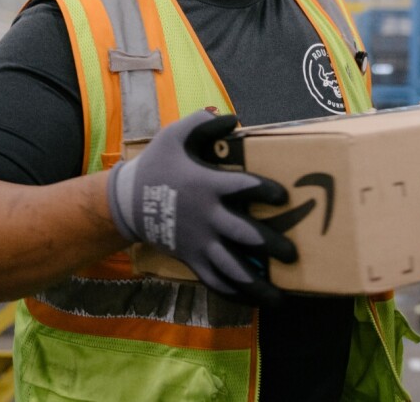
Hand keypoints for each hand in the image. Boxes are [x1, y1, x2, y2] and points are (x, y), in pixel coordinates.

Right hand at [107, 110, 296, 304]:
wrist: (127, 201)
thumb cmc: (157, 165)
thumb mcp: (174, 135)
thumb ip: (203, 124)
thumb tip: (233, 118)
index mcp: (207, 185)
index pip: (244, 188)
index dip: (266, 191)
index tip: (283, 197)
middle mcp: (207, 217)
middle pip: (245, 234)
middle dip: (271, 245)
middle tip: (293, 253)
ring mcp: (199, 242)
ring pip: (232, 268)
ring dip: (257, 284)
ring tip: (280, 298)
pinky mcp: (191, 259)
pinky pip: (214, 281)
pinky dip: (233, 293)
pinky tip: (251, 301)